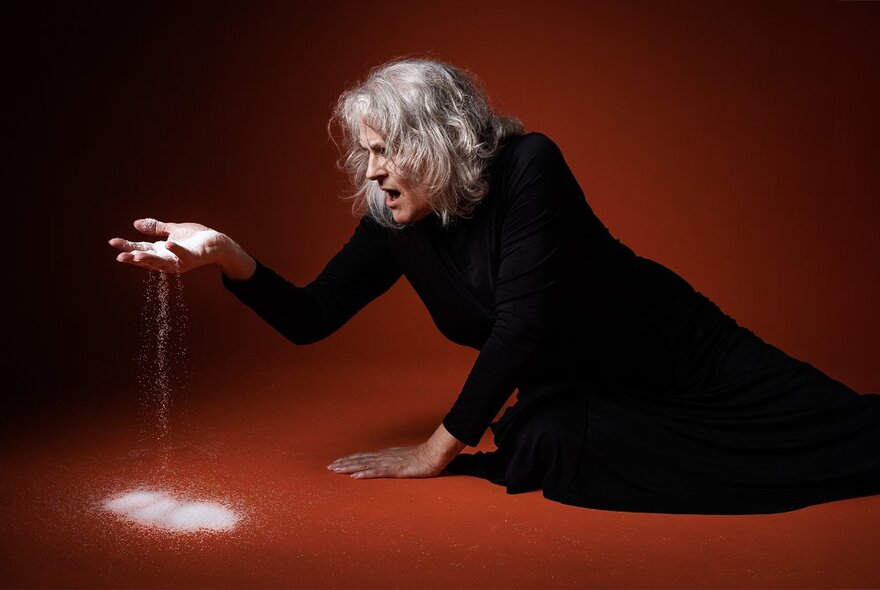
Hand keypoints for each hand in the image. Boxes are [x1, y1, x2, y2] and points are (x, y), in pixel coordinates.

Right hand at [108, 218, 254, 278]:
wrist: (218, 243)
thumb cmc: (196, 238)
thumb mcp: (172, 230)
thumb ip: (155, 228)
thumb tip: (135, 224)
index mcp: (162, 252)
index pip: (141, 249)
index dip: (127, 246)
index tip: (112, 242)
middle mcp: (169, 259)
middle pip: (148, 259)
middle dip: (133, 258)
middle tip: (119, 256)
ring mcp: (181, 260)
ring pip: (162, 262)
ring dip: (150, 259)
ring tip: (136, 256)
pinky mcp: (194, 257)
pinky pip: (184, 255)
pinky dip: (176, 250)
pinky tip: (168, 244)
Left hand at [327, 424, 465, 478]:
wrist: (434, 454)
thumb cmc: (424, 457)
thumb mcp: (406, 459)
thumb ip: (395, 461)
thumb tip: (387, 464)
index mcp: (386, 455)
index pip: (364, 457)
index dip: (350, 459)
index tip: (337, 462)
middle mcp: (384, 457)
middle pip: (360, 459)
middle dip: (344, 463)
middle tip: (329, 467)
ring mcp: (389, 463)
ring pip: (364, 465)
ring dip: (349, 467)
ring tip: (336, 470)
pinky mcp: (395, 470)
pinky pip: (377, 472)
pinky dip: (365, 474)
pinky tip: (355, 476)